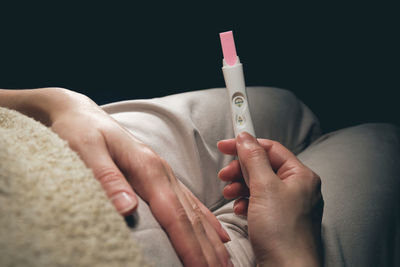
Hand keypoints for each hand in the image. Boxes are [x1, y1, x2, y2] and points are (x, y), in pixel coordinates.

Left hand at [0, 88, 230, 265]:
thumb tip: (127, 208)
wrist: (82, 114)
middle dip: (207, 250)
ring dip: (211, 240)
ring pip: (195, 212)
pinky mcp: (161, 177)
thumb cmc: (82, 131)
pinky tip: (217, 234)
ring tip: (225, 263)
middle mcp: (163, 173)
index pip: (174, 214)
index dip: (190, 246)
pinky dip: (206, 221)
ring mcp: (165, 175)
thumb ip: (108, 178)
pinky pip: (190, 203)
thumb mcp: (86, 150)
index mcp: (148, 169)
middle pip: (191, 217)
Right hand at [218, 132, 322, 266]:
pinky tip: (240, 209)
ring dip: (241, 186)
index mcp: (301, 176)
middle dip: (241, 170)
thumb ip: (253, 159)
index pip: (271, 149)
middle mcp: (297, 189)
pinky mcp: (279, 221)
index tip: (225, 145)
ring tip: (229, 194)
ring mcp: (288, 206)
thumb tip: (245, 137)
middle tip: (224, 175)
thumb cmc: (283, 233)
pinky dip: (246, 202)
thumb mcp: (264, 188)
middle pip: (263, 167)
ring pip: (259, 185)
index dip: (247, 145)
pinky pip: (259, 203)